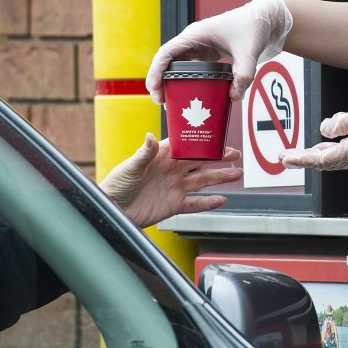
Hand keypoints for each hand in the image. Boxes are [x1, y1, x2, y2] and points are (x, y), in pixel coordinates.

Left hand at [100, 133, 242, 227]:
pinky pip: (195, 204)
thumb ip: (144, 153)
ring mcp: (174, 188)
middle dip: (218, 158)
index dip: (202, 143)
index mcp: (162, 157)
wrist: (112, 210)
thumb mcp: (130, 167)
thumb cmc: (116, 185)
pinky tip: (222, 199)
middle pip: (200, 162)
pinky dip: (208, 203)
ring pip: (202, 181)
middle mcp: (171, 171)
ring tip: (236, 174)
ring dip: (219, 178)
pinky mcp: (174, 205)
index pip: (187, 147)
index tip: (218, 138)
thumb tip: (151, 137)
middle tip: (235, 154)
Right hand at [146, 0, 292, 103]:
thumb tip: (233, 97)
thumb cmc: (253, 27)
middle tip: (161, 103)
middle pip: (168, 62)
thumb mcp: (249, 51)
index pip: (167, 53)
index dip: (156, 71)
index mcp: (195, 35)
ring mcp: (200, 47)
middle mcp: (193, 40)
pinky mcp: (208, 55)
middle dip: (160, 81)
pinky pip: (191, 70)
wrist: (265, 20)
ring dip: (171, 83)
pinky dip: (187, 82)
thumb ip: (243, 74)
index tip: (154, 90)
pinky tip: (190, 96)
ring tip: (171, 103)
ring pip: (178, 67)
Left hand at [278, 99, 347, 171]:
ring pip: (336, 159)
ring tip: (299, 153)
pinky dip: (333, 152)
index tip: (286, 159)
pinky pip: (347, 155)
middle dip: (304, 159)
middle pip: (326, 162)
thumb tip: (325, 129)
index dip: (302, 159)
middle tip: (284, 157)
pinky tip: (326, 146)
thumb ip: (345, 121)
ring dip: (317, 156)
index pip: (322, 159)